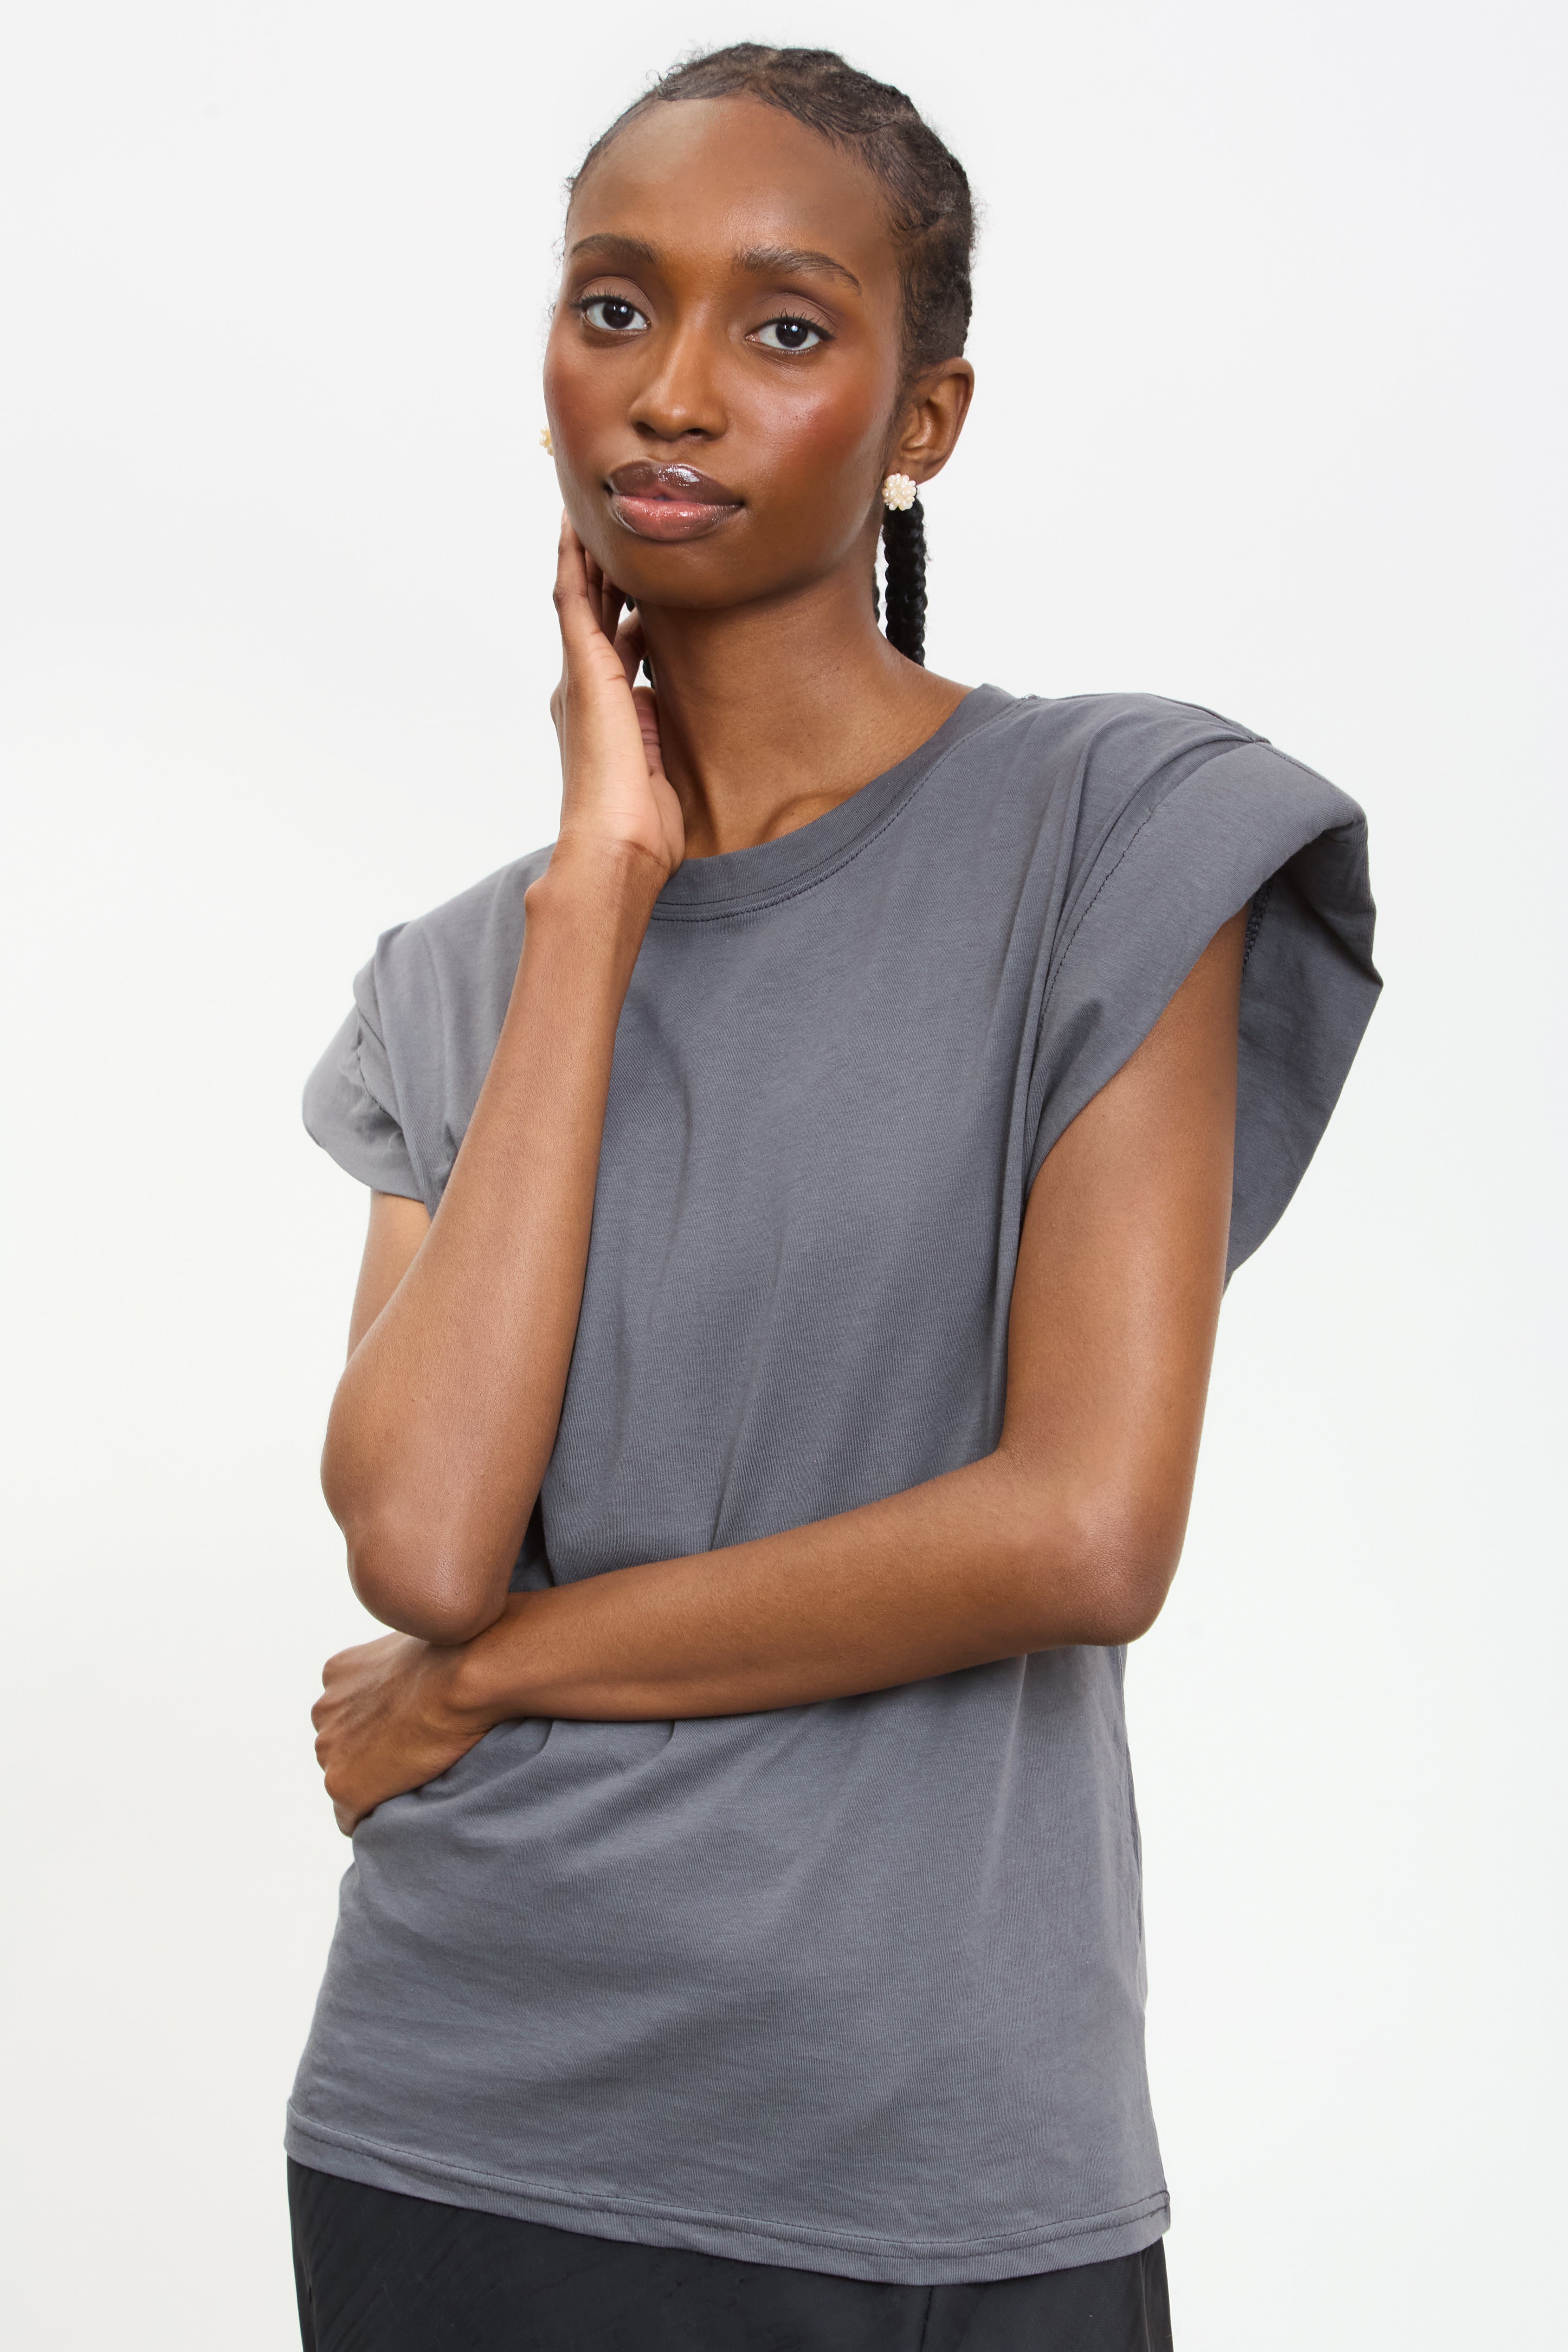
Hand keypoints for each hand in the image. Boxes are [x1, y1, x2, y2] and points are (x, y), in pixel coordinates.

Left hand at [311, 1632, 489, 1835]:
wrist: (462, 1675)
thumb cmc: (455, 1655)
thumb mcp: (415, 1645)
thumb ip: (398, 1668)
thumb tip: (419, 1681)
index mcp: (337, 1673)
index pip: (346, 1713)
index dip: (378, 1725)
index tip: (407, 1727)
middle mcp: (323, 1710)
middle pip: (340, 1747)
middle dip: (370, 1753)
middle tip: (414, 1751)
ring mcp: (330, 1749)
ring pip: (345, 1781)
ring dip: (373, 1783)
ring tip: (415, 1775)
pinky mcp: (344, 1785)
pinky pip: (350, 1819)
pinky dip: (373, 1816)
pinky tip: (405, 1806)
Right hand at [549, 518, 683, 884]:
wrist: (619, 846)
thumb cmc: (644, 824)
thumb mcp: (663, 759)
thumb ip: (661, 722)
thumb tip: (666, 693)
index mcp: (604, 707)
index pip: (617, 639)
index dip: (627, 601)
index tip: (641, 571)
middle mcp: (584, 686)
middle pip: (597, 608)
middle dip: (604, 565)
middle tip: (611, 518)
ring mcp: (580, 676)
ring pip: (582, 593)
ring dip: (586, 550)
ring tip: (591, 504)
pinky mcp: (582, 671)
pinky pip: (574, 600)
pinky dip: (574, 561)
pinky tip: (576, 525)